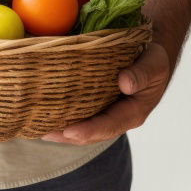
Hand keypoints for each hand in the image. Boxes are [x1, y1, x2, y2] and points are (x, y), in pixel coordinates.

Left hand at [41, 42, 170, 144]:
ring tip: (37, 128)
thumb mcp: (154, 63)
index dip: (89, 130)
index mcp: (133, 112)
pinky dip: (62, 117)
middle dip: (66, 135)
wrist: (149, 55)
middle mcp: (117, 118)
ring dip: (60, 130)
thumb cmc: (152, 59)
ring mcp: (106, 113)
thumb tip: (124, 82)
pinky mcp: (96, 105)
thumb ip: (142, 74)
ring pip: (81, 128)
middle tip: (43, 132)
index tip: (69, 131)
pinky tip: (43, 114)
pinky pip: (78, 115)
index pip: (109, 125)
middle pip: (91, 133)